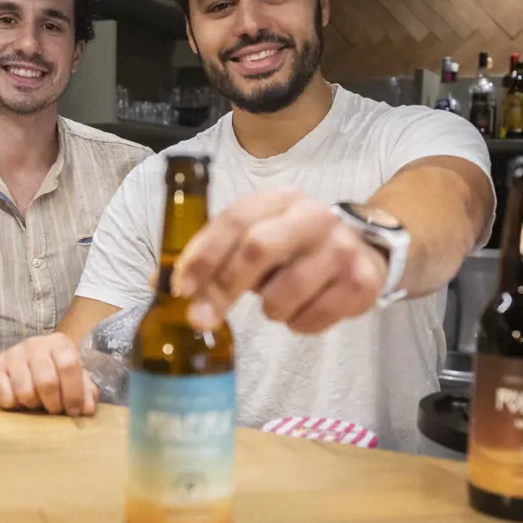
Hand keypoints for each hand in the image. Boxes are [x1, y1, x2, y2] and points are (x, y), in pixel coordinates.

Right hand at [0, 333, 99, 415]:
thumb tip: (86, 408)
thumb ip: (86, 392)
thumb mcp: (77, 380)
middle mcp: (35, 343)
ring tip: (36, 403)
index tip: (73, 410)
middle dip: (53, 403)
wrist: (32, 364)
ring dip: (32, 404)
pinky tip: (17, 402)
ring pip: (24, 390)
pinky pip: (1, 391)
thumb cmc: (58, 374)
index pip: (68, 365)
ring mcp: (14, 353)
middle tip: (54, 410)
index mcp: (60, 343)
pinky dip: (10, 403)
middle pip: (47, 381)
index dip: (73, 393)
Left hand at [171, 186, 388, 334]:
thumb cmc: (295, 247)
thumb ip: (214, 254)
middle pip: (257, 248)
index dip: (203, 254)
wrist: (364, 251)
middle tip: (201, 318)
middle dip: (223, 288)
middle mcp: (313, 216)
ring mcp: (341, 248)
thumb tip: (158, 283)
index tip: (181, 288)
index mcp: (281, 198)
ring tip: (276, 301)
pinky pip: (311, 319)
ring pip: (284, 294)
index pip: (235, 219)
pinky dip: (297, 323)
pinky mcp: (362, 283)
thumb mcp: (257, 236)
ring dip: (269, 309)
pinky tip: (304, 307)